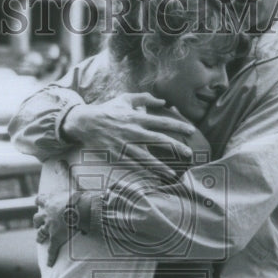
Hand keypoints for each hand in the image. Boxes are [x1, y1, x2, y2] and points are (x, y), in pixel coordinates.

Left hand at [34, 191, 74, 266]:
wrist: (80, 209)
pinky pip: (51, 250)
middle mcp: (47, 214)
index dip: (39, 201)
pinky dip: (50, 257)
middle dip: (37, 221)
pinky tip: (49, 264)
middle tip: (38, 223)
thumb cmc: (80, 199)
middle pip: (37, 218)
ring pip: (40, 233)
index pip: (40, 199)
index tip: (38, 201)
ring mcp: (49, 227)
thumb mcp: (76, 192)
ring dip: (40, 236)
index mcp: (51, 201)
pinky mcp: (55, 238)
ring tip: (39, 239)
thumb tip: (88, 190)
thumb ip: (77, 193)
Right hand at [61, 93, 196, 174]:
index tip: (191, 130)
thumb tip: (163, 101)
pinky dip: (143, 172)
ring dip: (161, 166)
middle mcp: (133, 131)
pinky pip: (133, 165)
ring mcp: (125, 144)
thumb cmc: (108, 109)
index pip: (162, 122)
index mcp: (137, 117)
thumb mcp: (125, 99)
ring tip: (173, 174)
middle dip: (176, 147)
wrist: (86, 122)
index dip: (178, 125)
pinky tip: (153, 179)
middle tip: (190, 153)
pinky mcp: (117, 154)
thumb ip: (144, 98)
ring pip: (147, 157)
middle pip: (159, 140)